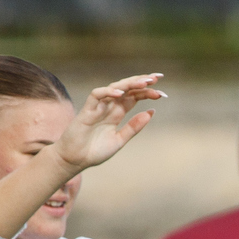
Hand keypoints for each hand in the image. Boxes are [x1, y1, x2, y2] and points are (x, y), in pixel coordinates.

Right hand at [51, 74, 165, 172]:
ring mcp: (98, 107)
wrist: (75, 160)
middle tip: (157, 78)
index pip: (134, 96)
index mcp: (117, 113)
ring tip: (145, 82)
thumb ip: (134, 127)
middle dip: (141, 82)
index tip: (163, 93)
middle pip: (127, 89)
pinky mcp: (87, 110)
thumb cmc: (95, 150)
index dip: (147, 92)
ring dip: (129, 83)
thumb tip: (151, 112)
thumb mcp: (120, 139)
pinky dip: (108, 92)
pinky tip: (121, 93)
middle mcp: (108, 107)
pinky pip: (96, 95)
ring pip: (114, 88)